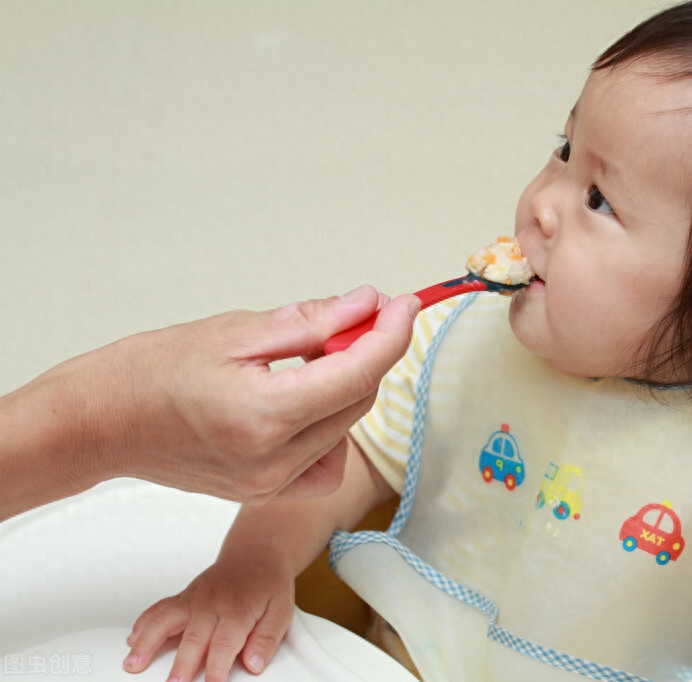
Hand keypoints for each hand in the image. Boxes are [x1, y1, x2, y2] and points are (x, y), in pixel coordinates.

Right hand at [105, 286, 419, 501]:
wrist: (101, 423)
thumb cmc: (150, 372)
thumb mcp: (233, 331)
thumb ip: (309, 323)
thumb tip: (365, 305)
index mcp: (265, 414)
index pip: (358, 373)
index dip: (391, 334)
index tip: (404, 305)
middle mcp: (273, 459)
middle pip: (358, 400)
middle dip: (368, 353)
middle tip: (356, 316)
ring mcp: (269, 483)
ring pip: (345, 429)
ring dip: (348, 387)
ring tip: (313, 359)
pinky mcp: (264, 492)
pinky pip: (323, 462)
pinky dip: (329, 429)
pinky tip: (305, 405)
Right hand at [123, 550, 293, 681]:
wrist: (257, 553)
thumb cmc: (268, 584)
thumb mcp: (281, 611)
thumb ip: (266, 639)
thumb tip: (254, 663)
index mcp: (238, 610)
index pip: (224, 645)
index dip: (216, 668)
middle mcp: (212, 604)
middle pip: (193, 638)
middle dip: (182, 664)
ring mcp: (195, 599)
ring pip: (166, 619)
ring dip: (148, 642)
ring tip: (133, 664)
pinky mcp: (184, 596)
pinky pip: (160, 608)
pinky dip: (144, 622)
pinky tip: (132, 639)